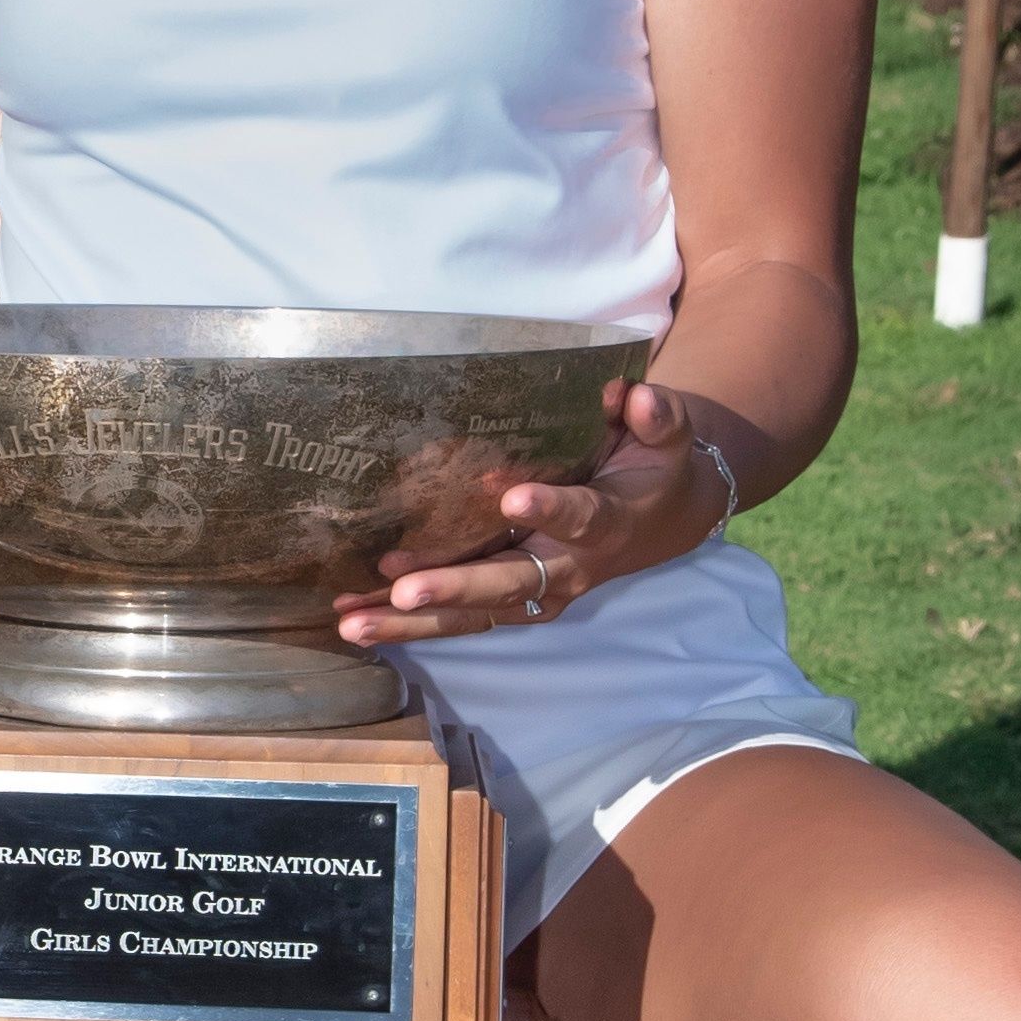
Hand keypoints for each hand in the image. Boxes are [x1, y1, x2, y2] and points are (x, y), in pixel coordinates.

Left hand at [334, 378, 726, 650]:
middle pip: (511, 584)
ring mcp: (537, 592)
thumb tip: (632, 396)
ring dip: (414, 622)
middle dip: (456, 588)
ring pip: (474, 616)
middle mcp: (569, 568)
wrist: (662, 521)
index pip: (581, 516)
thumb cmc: (652, 466)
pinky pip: (459, 620)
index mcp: (606, 522)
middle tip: (403, 590)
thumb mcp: (667, 435)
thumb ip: (656, 415)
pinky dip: (408, 624)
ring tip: (354, 623)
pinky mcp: (511, 603)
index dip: (549, 508)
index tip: (511, 498)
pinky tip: (354, 621)